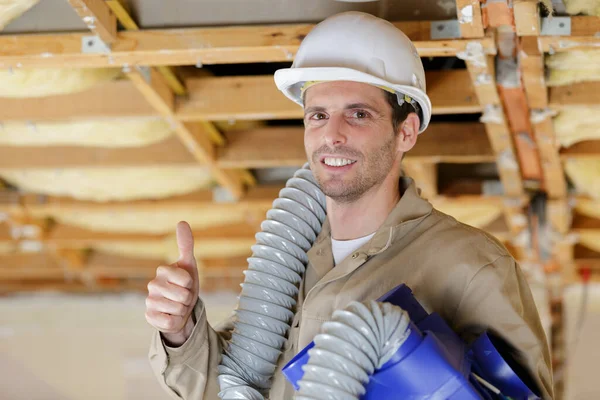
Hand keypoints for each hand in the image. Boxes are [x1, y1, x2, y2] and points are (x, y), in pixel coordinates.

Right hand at [145, 221, 199, 345]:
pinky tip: (170, 316)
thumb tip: (182, 221)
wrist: (180, 308)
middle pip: (183, 295)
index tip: (187, 283)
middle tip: (183, 297)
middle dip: (188, 298)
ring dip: (182, 310)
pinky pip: (169, 322)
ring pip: (177, 309)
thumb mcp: (189, 265)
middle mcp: (152, 285)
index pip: (186, 279)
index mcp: (162, 271)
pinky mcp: (149, 317)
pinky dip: (175, 321)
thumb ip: (186, 244)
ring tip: (178, 306)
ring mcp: (150, 301)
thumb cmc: (185, 285)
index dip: (191, 283)